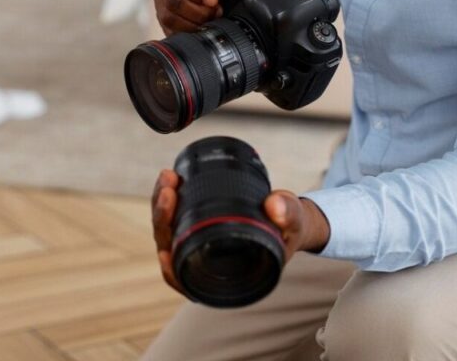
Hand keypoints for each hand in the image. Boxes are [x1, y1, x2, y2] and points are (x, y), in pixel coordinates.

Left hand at [150, 170, 331, 295]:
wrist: (288, 220)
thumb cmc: (289, 230)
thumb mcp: (294, 223)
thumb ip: (288, 215)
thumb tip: (275, 207)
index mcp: (225, 275)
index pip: (188, 279)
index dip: (171, 269)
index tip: (164, 251)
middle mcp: (204, 260)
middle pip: (169, 246)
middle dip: (163, 218)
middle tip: (169, 190)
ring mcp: (195, 240)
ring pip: (166, 228)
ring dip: (161, 203)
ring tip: (168, 177)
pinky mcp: (194, 223)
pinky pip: (171, 213)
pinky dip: (167, 197)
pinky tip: (169, 179)